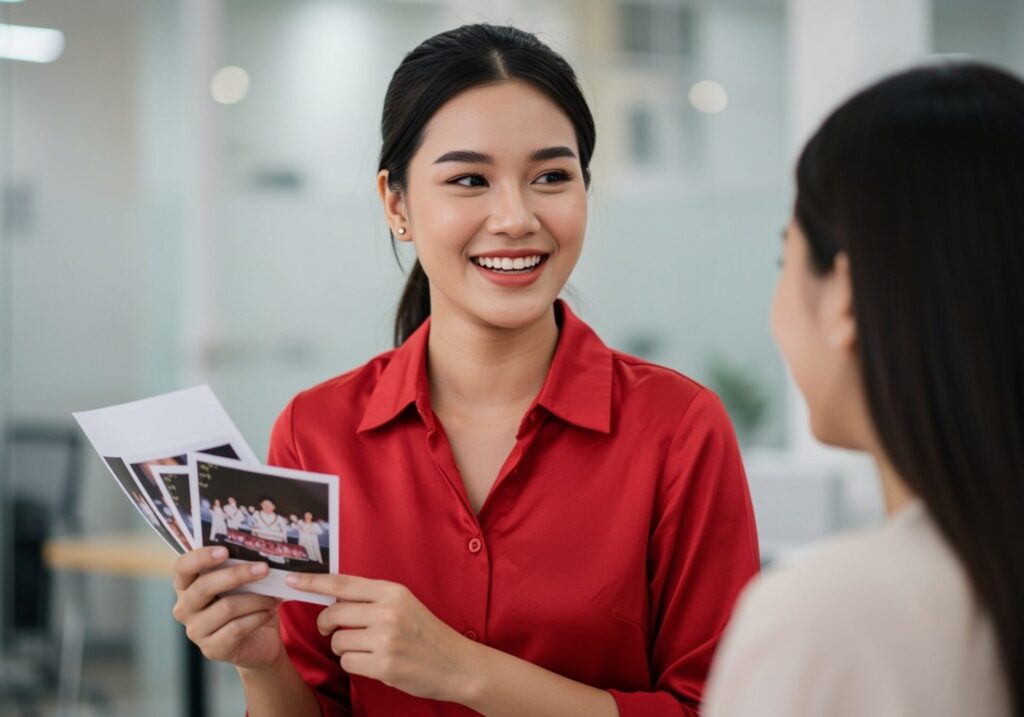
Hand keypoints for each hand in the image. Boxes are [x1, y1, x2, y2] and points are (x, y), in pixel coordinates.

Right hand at [172, 547, 283, 670]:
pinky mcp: (212, 649)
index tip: (225, 550)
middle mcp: (184, 608)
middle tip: (264, 568)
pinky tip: (270, 612)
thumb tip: (256, 550)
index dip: (200, 557)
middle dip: (237, 575)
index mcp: (186, 586)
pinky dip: (258, 617)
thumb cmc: (248, 602)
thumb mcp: (243, 583)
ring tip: (273, 596)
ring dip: (256, 599)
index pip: (182, 567)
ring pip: (226, 608)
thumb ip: (239, 567)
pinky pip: (236, 628)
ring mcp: (196, 631)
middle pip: (204, 587)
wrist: (260, 642)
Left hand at [286, 573, 480, 701]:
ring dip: (344, 648)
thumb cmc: (426, 634)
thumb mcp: (404, 604)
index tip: (292, 581)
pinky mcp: (384, 664)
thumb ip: (372, 599)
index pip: (343, 583)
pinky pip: (347, 662)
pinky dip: (354, 664)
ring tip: (367, 649)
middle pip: (333, 614)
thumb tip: (333, 598)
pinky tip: (373, 663)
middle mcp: (388, 611)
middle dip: (326, 625)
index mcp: (392, 592)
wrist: (456, 663)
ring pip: (337, 641)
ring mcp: (385, 639)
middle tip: (332, 630)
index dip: (313, 582)